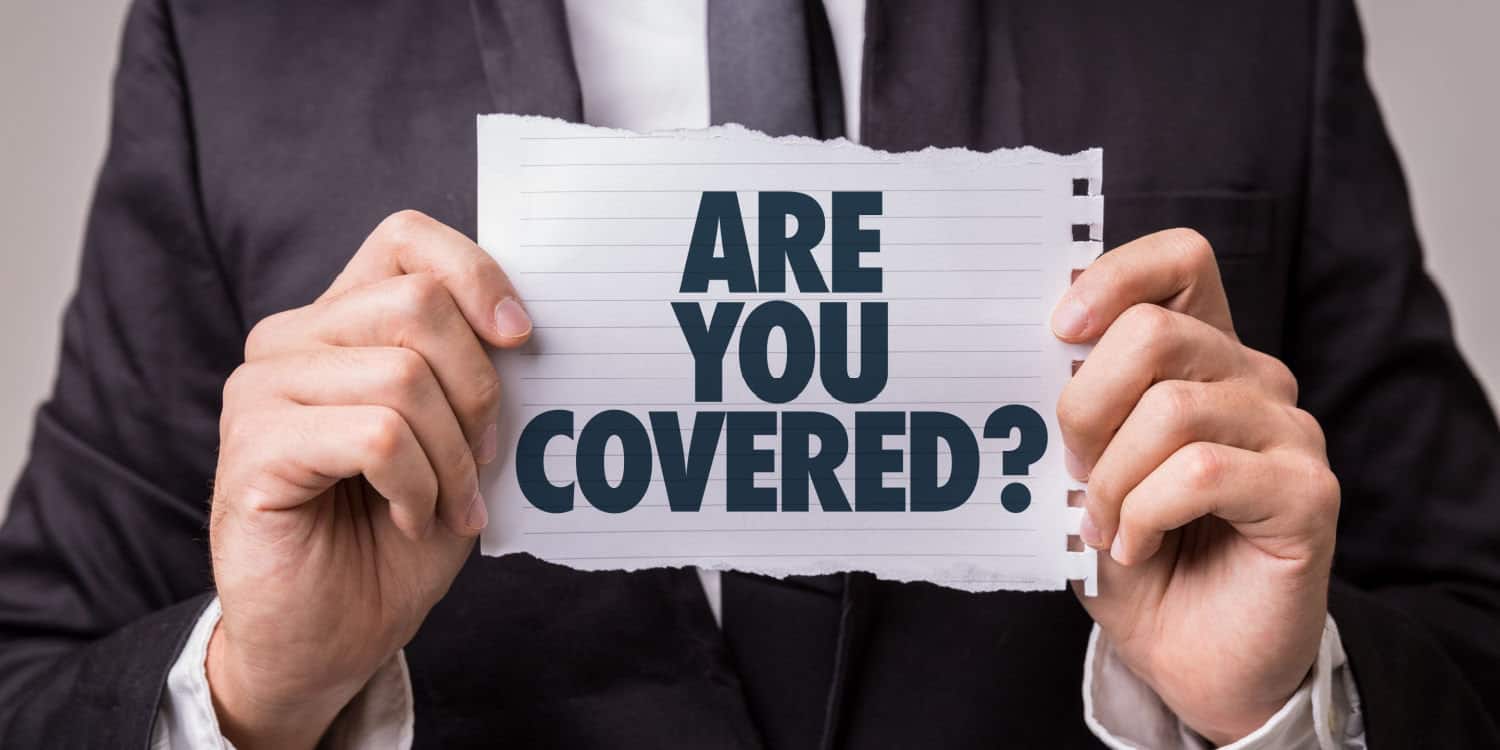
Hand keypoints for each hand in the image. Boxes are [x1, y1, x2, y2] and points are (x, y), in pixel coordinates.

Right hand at [207, 211, 531, 748]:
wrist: (331, 638)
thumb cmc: (395, 535)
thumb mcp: (457, 441)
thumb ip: (473, 373)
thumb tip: (523, 324)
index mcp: (341, 322)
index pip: (406, 238)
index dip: (476, 272)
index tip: (522, 337)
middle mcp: (291, 338)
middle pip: (418, 304)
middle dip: (479, 390)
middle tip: (484, 461)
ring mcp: (262, 388)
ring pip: (403, 376)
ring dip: (452, 457)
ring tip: (448, 505)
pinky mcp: (254, 446)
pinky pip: (377, 436)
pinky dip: (416, 486)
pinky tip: (407, 517)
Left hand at [1053, 229, 1339, 743]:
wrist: (1192, 659)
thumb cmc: (1136, 558)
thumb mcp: (1083, 475)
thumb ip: (1074, 412)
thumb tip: (1038, 356)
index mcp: (1201, 357)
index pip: (1180, 261)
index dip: (1115, 276)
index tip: (1059, 329)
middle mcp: (1253, 378)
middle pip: (1154, 334)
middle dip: (1085, 409)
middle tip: (1076, 475)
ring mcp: (1289, 432)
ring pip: (1172, 410)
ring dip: (1113, 480)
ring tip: (1107, 528)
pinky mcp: (1308, 492)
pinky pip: (1202, 472)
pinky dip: (1148, 513)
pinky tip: (1140, 547)